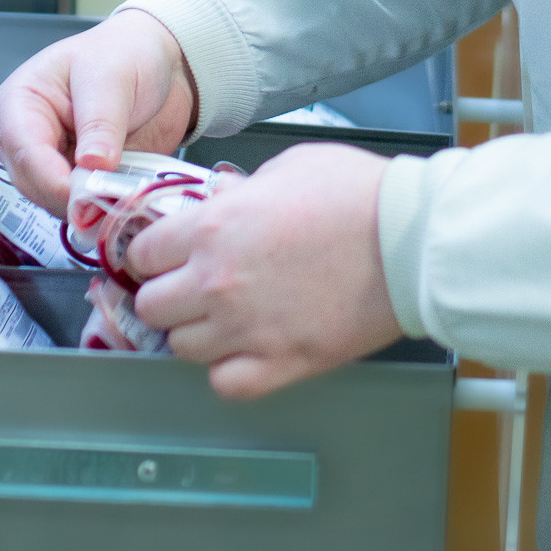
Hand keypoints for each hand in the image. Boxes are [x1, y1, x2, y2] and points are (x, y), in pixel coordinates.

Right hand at [0, 10, 195, 214]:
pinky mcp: (78, 182)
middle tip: (112, 199)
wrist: (160, 63)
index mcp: (19, 102)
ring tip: (125, 195)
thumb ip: (101, 123)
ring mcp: (51, 163)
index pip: (24, 151)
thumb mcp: (112, 77)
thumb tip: (92, 166)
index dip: (52, 179)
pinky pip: (84, 208)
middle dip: (72, 197)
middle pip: (34, 185)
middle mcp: (26, 138)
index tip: (83, 197)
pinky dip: (105, 209)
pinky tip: (127, 199)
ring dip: (90, 207)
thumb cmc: (124, 53)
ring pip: (56, 204)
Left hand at [128, 143, 398, 398]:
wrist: (409, 241)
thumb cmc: (358, 195)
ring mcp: (245, 328)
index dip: (153, 253)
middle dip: (167, 295)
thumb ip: (242, 190)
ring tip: (224, 320)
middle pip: (151, 307)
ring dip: (196, 334)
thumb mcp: (289, 166)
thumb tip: (226, 202)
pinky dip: (228, 371)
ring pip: (181, 349)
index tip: (165, 255)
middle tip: (191, 288)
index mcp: (212, 228)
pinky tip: (246, 351)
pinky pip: (225, 383)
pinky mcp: (281, 363)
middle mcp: (216, 282)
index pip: (141, 252)